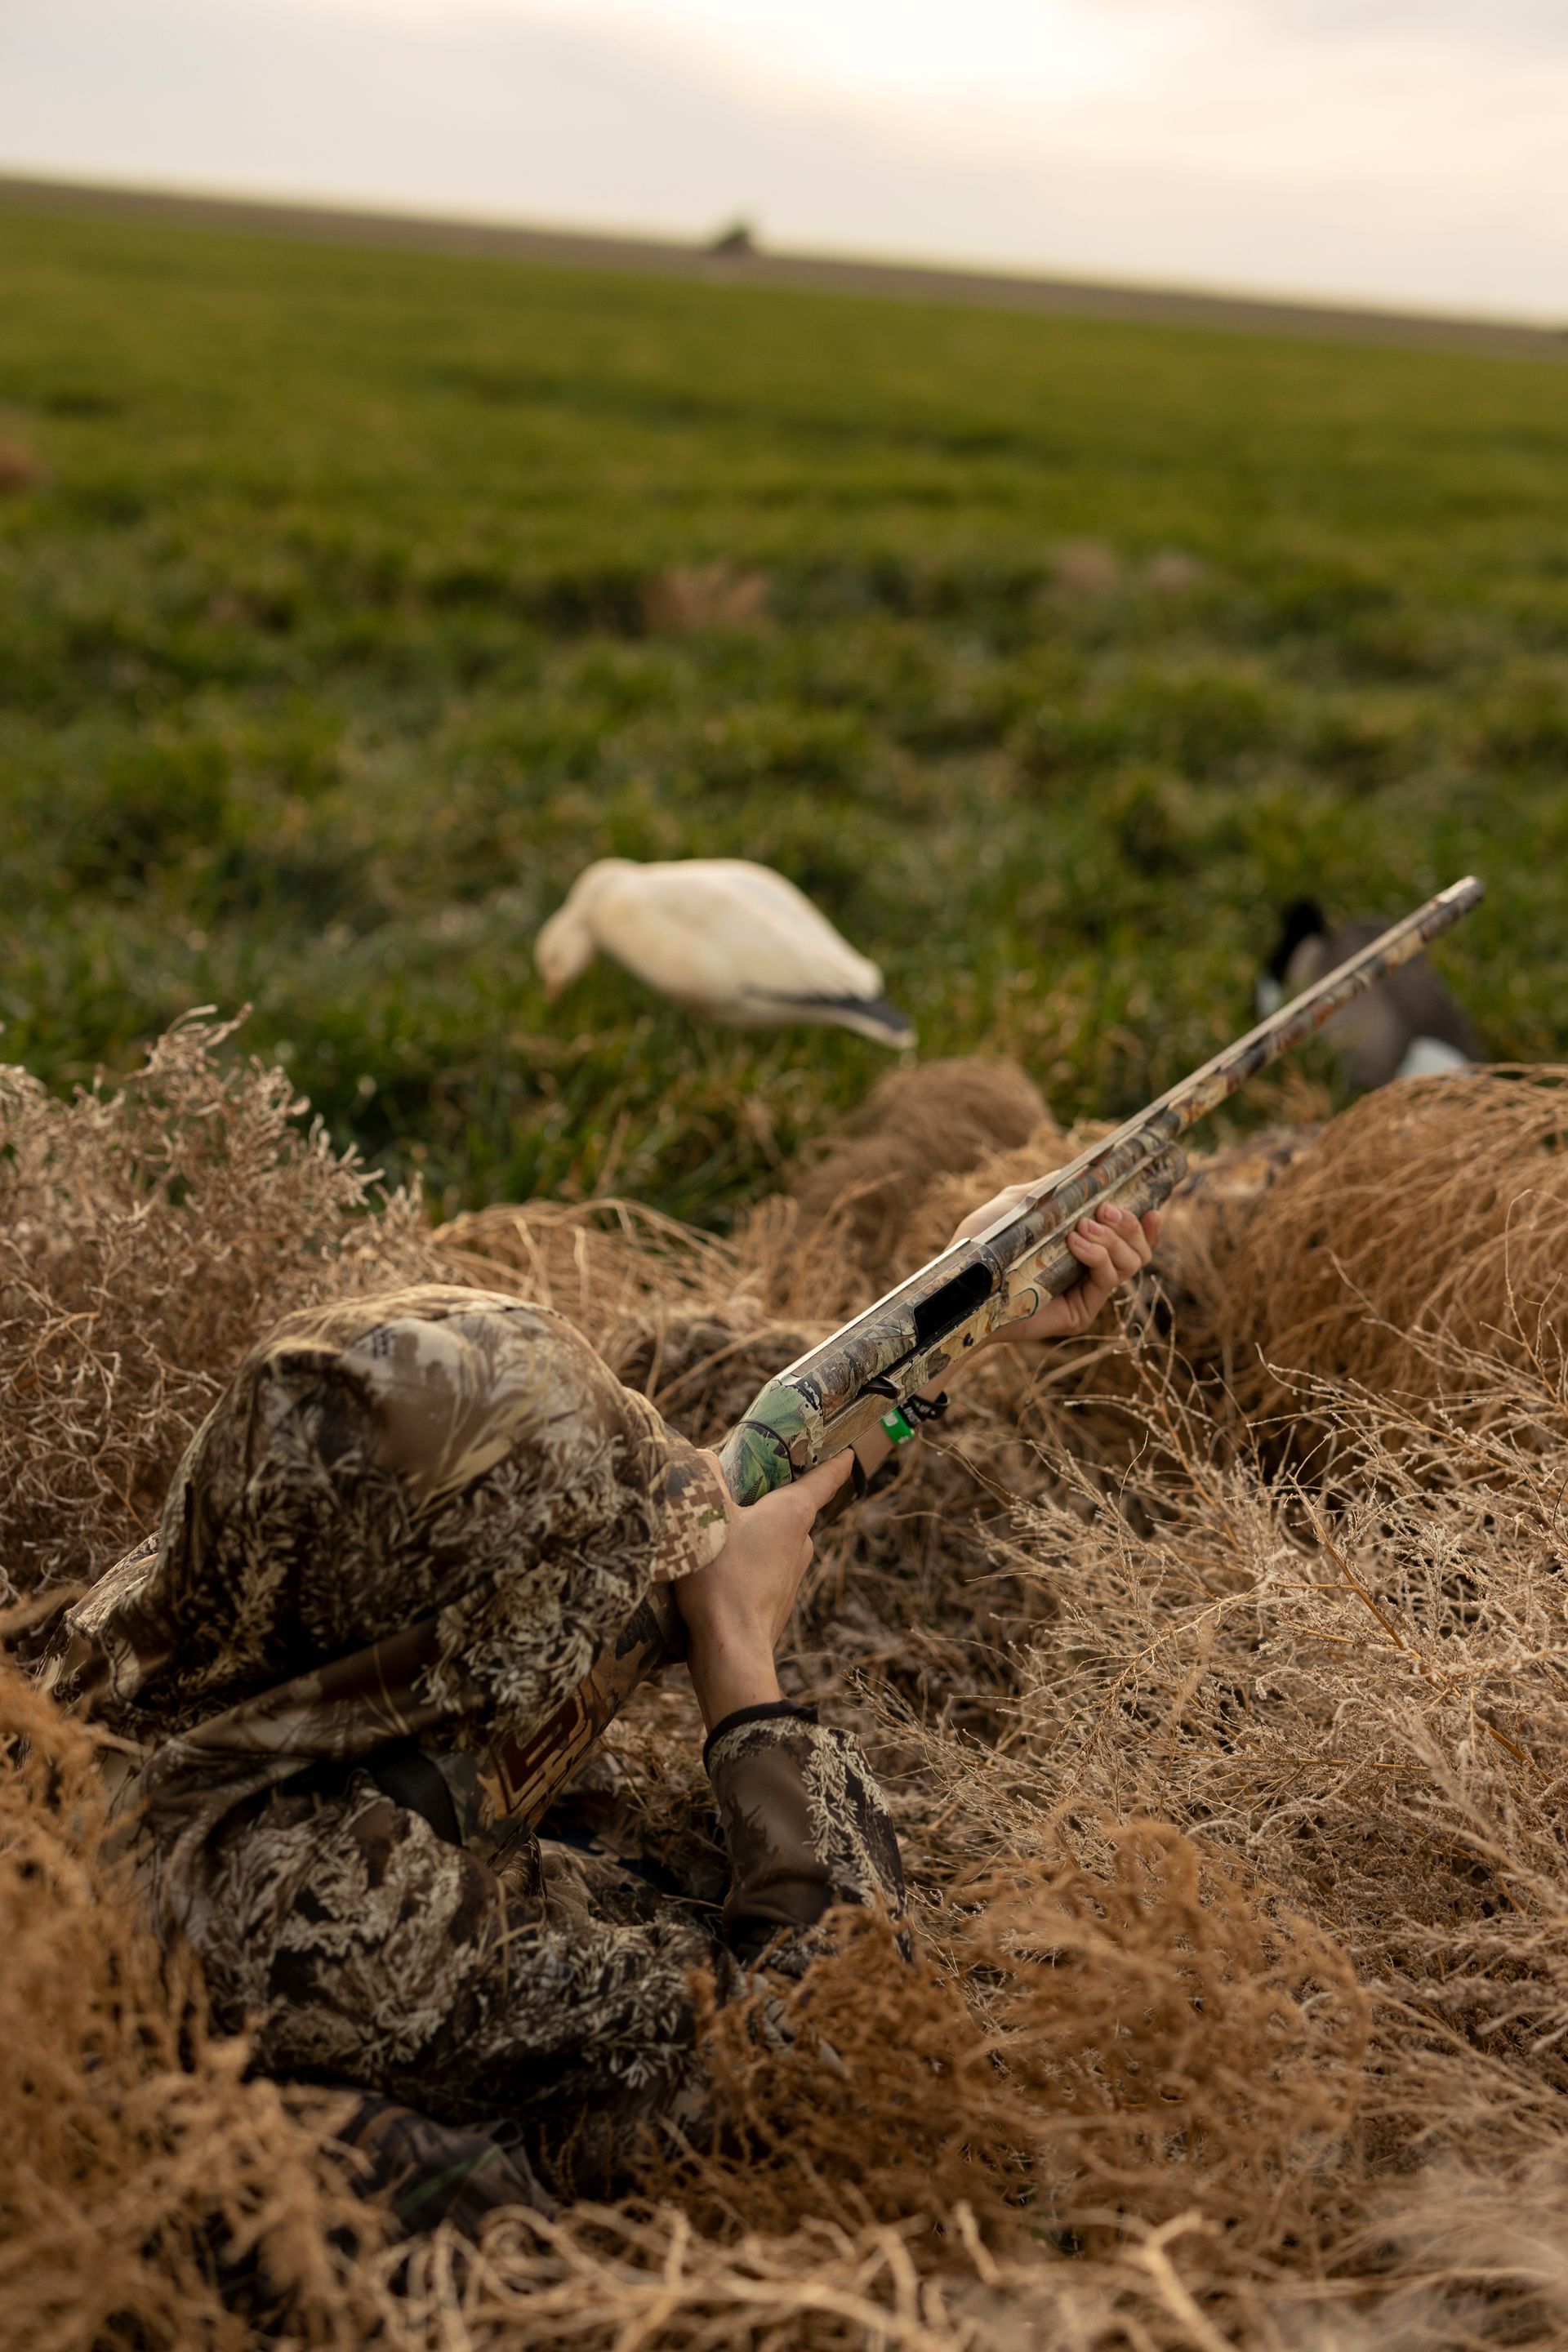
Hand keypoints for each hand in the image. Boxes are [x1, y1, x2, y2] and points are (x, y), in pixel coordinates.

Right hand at [674, 1452, 854, 1730]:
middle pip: (792, 1506)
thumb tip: (705, 1454)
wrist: (731, 1651)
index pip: (826, 1477)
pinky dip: (747, 1561)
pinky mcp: (778, 1601)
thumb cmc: (723, 1577)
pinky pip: (764, 1568)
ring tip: (718, 1527)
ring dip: (754, 1531)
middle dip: (770, 1494)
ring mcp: (793, 1574)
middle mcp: (802, 1541)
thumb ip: (706, 1480)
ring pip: (775, 1539)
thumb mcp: (707, 1517)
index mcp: (794, 1512)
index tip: (845, 1446)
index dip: (835, 1457)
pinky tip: (718, 1566)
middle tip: (741, 1479)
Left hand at [947, 1183, 1160, 1343]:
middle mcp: (1089, 1271)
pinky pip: (1106, 1281)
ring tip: (1083, 1227)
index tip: (1151, 1207)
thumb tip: (1085, 1173)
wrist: (960, 1284)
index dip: (1147, 1225)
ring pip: (1130, 1264)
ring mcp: (1087, 1294)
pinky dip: (1097, 1256)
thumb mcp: (1019, 1207)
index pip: (1129, 1239)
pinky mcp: (1080, 1313)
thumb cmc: (981, 1246)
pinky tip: (1076, 1242)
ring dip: (1112, 1239)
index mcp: (1082, 1247)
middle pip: (1138, 1251)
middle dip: (1129, 1225)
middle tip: (1104, 1210)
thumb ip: (1052, 1191)